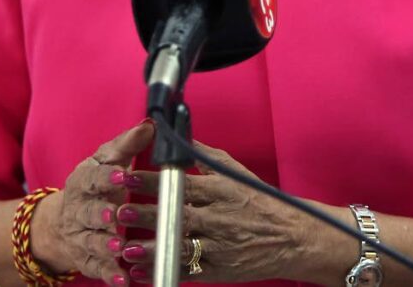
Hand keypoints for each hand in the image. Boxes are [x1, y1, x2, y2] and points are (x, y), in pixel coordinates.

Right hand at [31, 120, 155, 284]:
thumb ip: (128, 144)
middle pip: (87, 212)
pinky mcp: (85, 259)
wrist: (64, 219)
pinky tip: (123, 281)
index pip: (93, 177)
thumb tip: (152, 124)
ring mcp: (80, 236)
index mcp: (83, 180)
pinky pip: (96, 269)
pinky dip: (109, 275)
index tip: (123, 175)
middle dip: (100, 214)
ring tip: (118, 247)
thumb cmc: (95, 183)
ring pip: (89, 241)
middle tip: (115, 215)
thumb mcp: (107, 160)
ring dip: (103, 245)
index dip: (107, 177)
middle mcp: (78, 209)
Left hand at [114, 140, 310, 282]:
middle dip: (147, 213)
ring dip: (152, 248)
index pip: (182, 185)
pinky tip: (142, 272)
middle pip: (177, 215)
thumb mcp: (236, 172)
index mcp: (222, 191)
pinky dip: (164, 273)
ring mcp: (219, 247)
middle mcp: (219, 218)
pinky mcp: (219, 270)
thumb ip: (205, 157)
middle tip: (121, 210)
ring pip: (180, 246)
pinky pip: (188, 273)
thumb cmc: (261, 201)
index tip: (129, 177)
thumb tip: (180, 139)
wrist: (291, 237)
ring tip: (127, 247)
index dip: (153, 181)